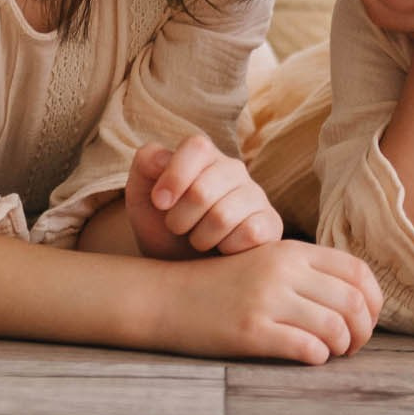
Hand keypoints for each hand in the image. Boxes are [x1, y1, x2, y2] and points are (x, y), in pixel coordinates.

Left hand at [125, 134, 282, 259]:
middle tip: (177, 228)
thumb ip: (146, 164)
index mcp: (204, 156)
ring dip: (200, 238)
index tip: (159, 203)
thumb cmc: (162, 227)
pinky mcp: (271, 223)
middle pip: (202, 190)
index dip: (174, 176)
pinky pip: (249, 234)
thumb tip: (161, 160)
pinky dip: (227, 248)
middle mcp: (234, 169)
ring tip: (198, 240)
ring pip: (223, 216)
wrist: (181, 268)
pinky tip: (222, 248)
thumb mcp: (142, 195)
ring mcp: (255, 196)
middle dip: (179, 219)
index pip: (197, 147)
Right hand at [152, 240, 383, 364]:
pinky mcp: (250, 330)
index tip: (368, 319)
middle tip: (354, 346)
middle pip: (353, 301)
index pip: (357, 270)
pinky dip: (317, 357)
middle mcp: (283, 270)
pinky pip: (305, 347)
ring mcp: (266, 300)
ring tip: (332, 353)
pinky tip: (308, 357)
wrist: (167, 297)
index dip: (375, 299)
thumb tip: (356, 298)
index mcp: (291, 251)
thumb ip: (305, 271)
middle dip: (364, 330)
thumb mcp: (264, 263)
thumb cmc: (221, 286)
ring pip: (335, 326)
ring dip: (342, 347)